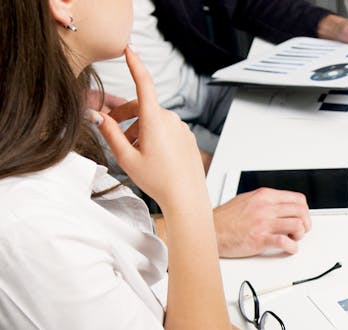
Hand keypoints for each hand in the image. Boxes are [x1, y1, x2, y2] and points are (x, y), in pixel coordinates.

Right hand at [94, 48, 205, 211]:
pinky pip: (166, 130)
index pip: (144, 83)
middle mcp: (171, 120)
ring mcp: (182, 128)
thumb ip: (110, 133)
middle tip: (112, 133)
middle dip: (124, 117)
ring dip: (138, 130)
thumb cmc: (158, 181)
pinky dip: (153, 137)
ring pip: (153, 121)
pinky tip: (150, 156)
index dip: (135, 64)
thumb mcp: (126, 157)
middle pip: (142, 108)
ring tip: (132, 153)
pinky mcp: (188, 137)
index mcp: (155, 120)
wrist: (187, 198)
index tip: (129, 49)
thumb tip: (96, 115)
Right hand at [213, 188, 310, 257]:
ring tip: (293, 238)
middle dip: (306, 223)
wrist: (209, 230)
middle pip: (300, 211)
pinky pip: (285, 242)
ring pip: (297, 225)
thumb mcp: (247, 200)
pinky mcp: (259, 239)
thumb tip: (282, 205)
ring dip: (300, 235)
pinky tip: (290, 248)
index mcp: (264, 196)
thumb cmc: (225, 218)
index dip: (305, 210)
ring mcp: (263, 223)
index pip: (297, 199)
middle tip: (302, 230)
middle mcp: (266, 208)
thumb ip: (265, 201)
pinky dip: (292, 247)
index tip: (303, 217)